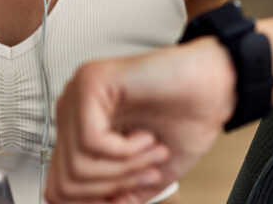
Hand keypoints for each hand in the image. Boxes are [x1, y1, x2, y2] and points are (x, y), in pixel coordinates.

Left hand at [45, 38, 235, 202]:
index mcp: (79, 130)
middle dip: (113, 188)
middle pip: (63, 182)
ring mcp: (77, 94)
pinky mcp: (91, 82)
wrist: (214, 85)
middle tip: (148, 174)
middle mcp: (72, 111)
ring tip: (153, 152)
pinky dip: (126, 150)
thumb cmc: (186, 117)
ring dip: (126, 169)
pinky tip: (146, 136)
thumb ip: (120, 194)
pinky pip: (91, 140)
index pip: (58, 185)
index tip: (126, 198)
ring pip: (77, 165)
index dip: (92, 203)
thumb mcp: (146, 173)